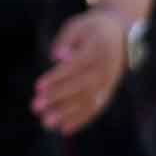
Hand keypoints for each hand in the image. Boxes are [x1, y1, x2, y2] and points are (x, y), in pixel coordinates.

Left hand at [32, 8, 131, 134]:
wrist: (120, 34)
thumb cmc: (90, 29)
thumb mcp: (77, 26)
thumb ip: (66, 40)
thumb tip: (58, 57)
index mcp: (97, 49)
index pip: (74, 66)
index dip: (56, 77)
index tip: (37, 86)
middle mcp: (105, 68)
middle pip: (79, 86)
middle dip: (57, 98)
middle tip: (35, 107)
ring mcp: (108, 82)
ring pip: (87, 101)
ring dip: (66, 114)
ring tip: (46, 123)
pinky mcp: (108, 92)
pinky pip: (95, 108)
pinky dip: (81, 120)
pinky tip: (64, 129)